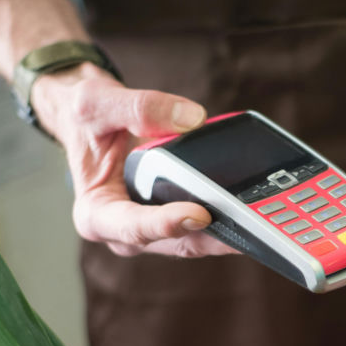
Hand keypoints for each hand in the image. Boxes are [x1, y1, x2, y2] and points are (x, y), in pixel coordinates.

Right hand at [31, 63, 238, 257]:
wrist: (90, 123)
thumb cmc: (85, 119)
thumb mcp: (97, 103)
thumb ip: (140, 107)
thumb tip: (192, 118)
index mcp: (96, 214)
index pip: (133, 227)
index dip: (166, 224)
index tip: (198, 214)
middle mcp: (124, 233)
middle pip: (174, 242)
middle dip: (211, 236)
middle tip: (247, 224)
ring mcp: (152, 232)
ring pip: (195, 241)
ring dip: (227, 234)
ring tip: (260, 222)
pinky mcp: (174, 222)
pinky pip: (204, 229)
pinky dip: (227, 220)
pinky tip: (253, 210)